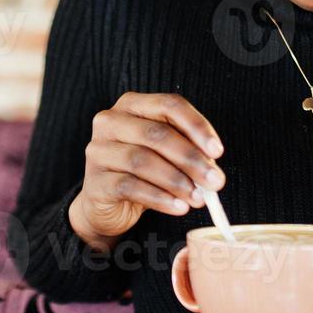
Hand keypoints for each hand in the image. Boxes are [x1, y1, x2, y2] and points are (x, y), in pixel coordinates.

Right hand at [70, 92, 224, 251]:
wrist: (106, 204)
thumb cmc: (141, 172)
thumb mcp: (165, 154)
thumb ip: (186, 151)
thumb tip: (211, 167)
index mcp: (131, 105)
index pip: (169, 105)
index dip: (197, 126)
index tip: (218, 151)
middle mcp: (110, 121)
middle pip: (156, 134)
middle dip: (191, 159)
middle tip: (215, 182)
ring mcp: (98, 151)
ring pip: (142, 161)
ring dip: (177, 181)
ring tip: (198, 198)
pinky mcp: (95, 181)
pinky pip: (130, 187)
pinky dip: (159, 198)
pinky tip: (178, 207)